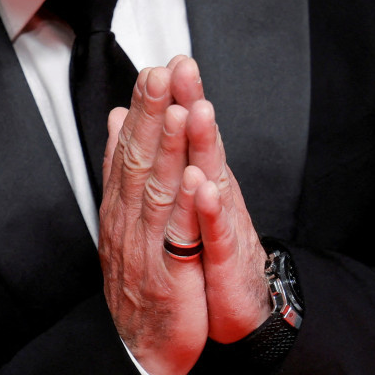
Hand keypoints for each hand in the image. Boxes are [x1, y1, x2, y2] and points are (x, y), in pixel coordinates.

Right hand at [99, 67, 207, 374]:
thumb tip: (120, 117)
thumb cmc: (142, 279)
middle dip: (151, 117)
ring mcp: (147, 251)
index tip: (154, 70)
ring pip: (157, 192)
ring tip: (179, 111)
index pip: (131, 148)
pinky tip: (196, 180)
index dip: (143, 110)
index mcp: (123, 207)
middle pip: (140, 161)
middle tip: (160, 74)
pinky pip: (180, 239)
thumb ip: (124, 169)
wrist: (144, 350)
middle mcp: (130, 224)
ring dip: (168, 150)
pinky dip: (187, 209)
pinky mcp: (170, 280)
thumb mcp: (128, 219)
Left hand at [168, 56, 271, 344]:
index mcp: (194, 181)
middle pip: (199, 143)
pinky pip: (215, 234)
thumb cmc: (208, 253)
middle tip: (182, 67)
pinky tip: (204, 187)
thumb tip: (136, 120)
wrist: (237, 311)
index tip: (163, 62)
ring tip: (195, 110)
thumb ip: (164, 160)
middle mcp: (211, 194)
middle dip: (188, 103)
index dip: (171, 99)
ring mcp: (219, 225)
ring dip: (202, 145)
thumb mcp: (182, 203)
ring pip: (211, 178)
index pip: (180, 133)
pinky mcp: (224, 260)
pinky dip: (209, 211)